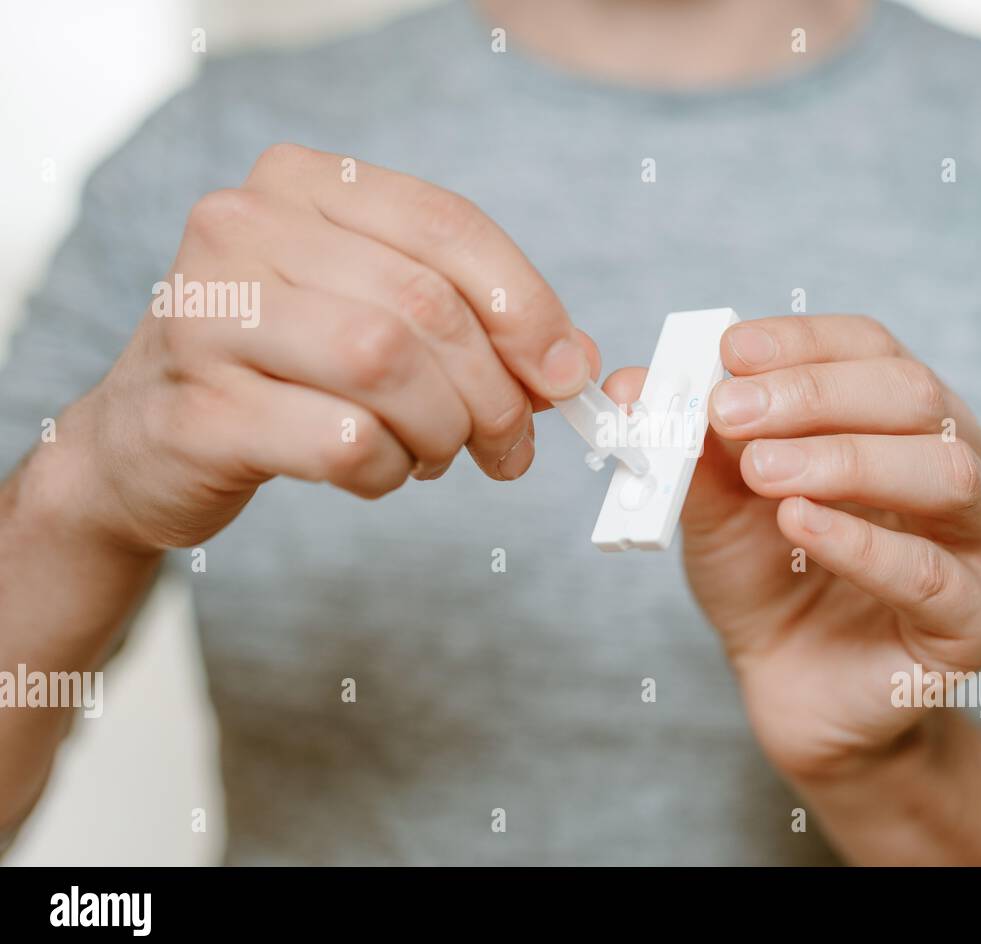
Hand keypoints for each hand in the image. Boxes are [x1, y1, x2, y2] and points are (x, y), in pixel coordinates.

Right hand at [45, 144, 596, 552]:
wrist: (149, 441)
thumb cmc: (286, 370)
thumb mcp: (382, 317)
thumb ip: (482, 327)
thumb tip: (581, 368)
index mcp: (302, 184)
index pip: (448, 225)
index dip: (526, 304)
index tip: (564, 371)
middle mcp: (243, 229)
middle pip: (424, 306)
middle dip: (493, 391)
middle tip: (509, 443)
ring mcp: (207, 317)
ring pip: (384, 366)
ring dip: (441, 431)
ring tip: (436, 454)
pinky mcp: (198, 410)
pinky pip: (343, 442)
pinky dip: (388, 471)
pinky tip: (378, 471)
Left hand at [609, 314, 980, 779]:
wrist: (791, 684)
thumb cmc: (770, 578)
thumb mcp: (719, 501)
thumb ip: (693, 444)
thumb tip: (637, 382)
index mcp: (911, 418)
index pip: (874, 349)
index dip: (803, 343)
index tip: (730, 351)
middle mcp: (965, 463)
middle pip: (914, 397)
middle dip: (814, 396)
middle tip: (730, 410)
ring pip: (944, 474)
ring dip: (844, 460)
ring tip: (763, 470)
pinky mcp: (978, 620)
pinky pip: (928, 574)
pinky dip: (860, 543)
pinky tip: (800, 524)